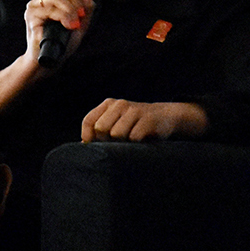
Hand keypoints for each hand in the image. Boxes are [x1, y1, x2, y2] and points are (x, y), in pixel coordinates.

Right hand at [25, 0, 92, 64]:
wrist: (50, 60)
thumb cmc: (63, 43)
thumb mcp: (81, 23)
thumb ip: (85, 8)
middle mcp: (41, 0)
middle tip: (81, 13)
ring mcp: (34, 8)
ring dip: (70, 9)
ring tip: (75, 23)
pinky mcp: (31, 17)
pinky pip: (50, 10)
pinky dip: (63, 16)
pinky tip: (69, 25)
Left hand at [82, 99, 208, 141]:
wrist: (166, 117)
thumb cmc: (136, 124)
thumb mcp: (117, 121)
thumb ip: (100, 131)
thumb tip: (82, 146)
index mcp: (109, 104)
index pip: (89, 121)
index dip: (89, 136)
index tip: (96, 145)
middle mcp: (120, 104)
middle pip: (101, 128)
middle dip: (108, 139)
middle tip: (119, 141)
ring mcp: (135, 111)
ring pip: (117, 134)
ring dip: (124, 142)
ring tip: (132, 139)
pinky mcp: (148, 120)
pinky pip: (134, 138)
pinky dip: (137, 143)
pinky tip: (143, 139)